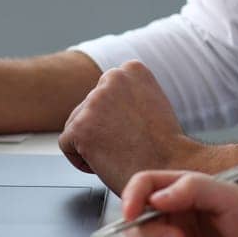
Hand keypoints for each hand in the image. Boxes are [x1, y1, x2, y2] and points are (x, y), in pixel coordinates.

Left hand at [58, 60, 201, 192]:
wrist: (169, 168)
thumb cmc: (164, 146)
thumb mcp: (151, 102)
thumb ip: (126, 95)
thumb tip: (106, 102)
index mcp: (132, 69)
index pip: (105, 92)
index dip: (117, 116)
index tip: (134, 128)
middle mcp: (112, 77)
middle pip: (89, 107)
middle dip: (103, 128)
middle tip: (127, 143)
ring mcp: (94, 100)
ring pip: (77, 125)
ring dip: (94, 142)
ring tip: (121, 151)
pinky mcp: (80, 126)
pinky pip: (67, 145)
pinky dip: (82, 160)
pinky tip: (108, 160)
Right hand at [120, 171, 237, 236]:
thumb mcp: (230, 196)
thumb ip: (193, 187)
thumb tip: (156, 196)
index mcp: (181, 191)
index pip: (144, 185)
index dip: (131, 196)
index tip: (132, 215)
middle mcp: (174, 215)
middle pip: (136, 220)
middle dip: (150, 230)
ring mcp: (177, 236)